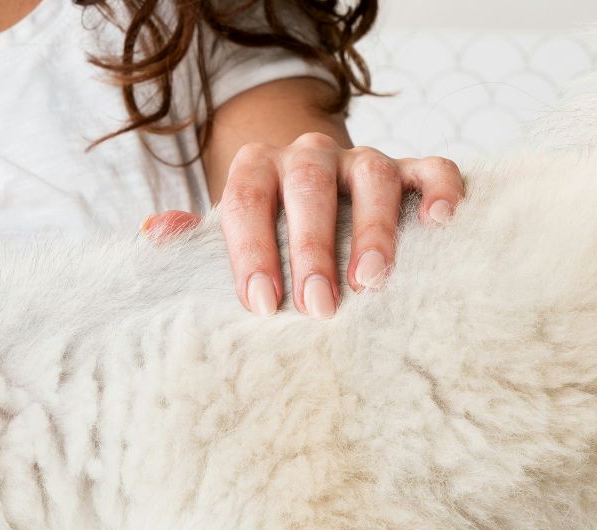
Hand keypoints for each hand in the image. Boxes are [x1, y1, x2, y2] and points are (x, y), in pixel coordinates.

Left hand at [146, 133, 464, 317]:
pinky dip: (440, 190)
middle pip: (308, 186)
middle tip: (317, 307)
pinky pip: (433, 169)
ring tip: (372, 282)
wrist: (320, 195)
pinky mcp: (413, 172)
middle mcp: (310, 156)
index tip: (261, 304)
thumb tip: (156, 234)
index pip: (247, 199)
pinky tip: (440, 224)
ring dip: (372, 229)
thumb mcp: (228, 236)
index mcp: (259, 168)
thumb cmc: (271, 235)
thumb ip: (193, 238)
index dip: (252, 251)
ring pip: (371, 177)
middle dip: (311, 248)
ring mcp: (364, 161)